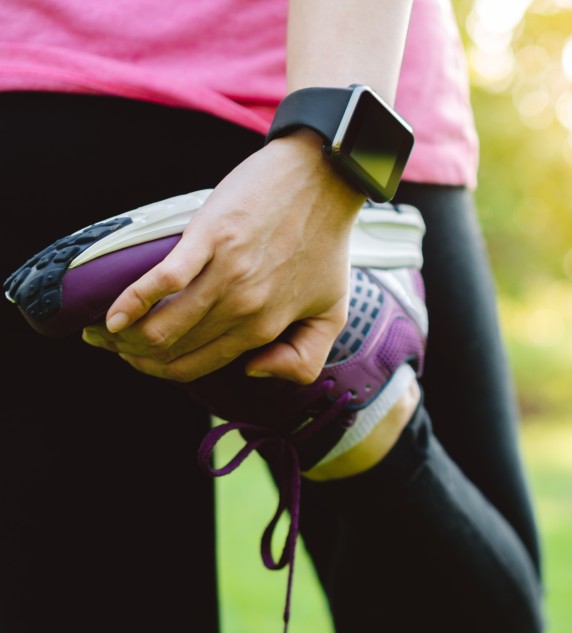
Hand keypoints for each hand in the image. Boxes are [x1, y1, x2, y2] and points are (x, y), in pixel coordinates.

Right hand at [81, 130, 363, 383]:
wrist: (324, 182)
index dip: (159, 371)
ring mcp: (227, 274)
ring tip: (100, 331)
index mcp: (265, 329)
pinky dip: (131, 302)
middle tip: (109, 345)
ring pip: (160, 326)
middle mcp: (244, 309)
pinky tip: (113, 314)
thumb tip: (251, 371)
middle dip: (132, 356)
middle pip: (171, 350)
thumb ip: (304, 358)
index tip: (138, 361)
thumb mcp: (333, 312)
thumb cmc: (326, 243)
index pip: (196, 365)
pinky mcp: (211, 238)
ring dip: (123, 336)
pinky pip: (162, 281)